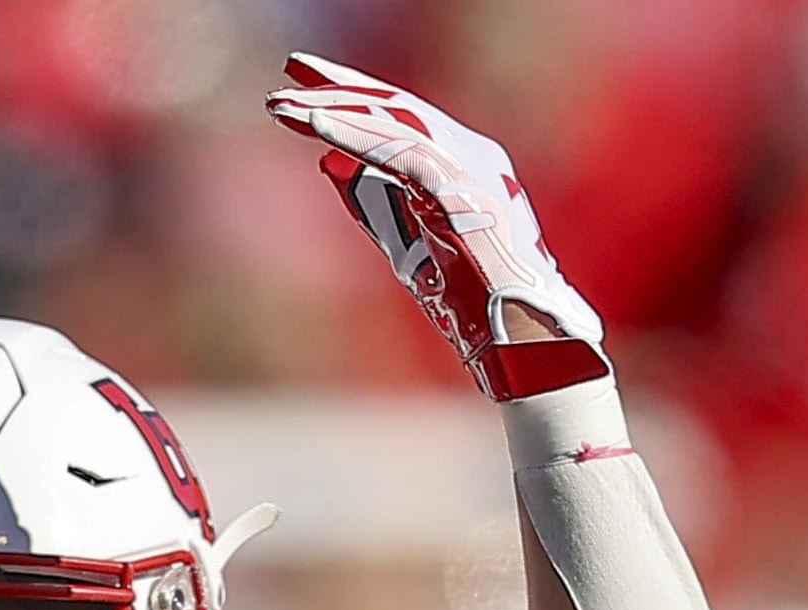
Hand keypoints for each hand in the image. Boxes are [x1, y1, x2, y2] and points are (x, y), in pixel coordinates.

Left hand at [265, 54, 607, 402]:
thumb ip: (374, 206)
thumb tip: (328, 163)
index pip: (402, 120)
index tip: (302, 92)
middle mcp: (474, 157)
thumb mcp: (409, 248)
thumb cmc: (476, 306)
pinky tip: (317, 126)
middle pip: (398, 107)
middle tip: (290, 68)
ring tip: (284, 104)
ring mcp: (475, 169)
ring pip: (396, 121)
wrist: (523, 343)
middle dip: (340, 87)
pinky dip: (356, 135)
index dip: (353, 101)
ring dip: (336, 110)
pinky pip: (402, 151)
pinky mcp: (467, 191)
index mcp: (464, 168)